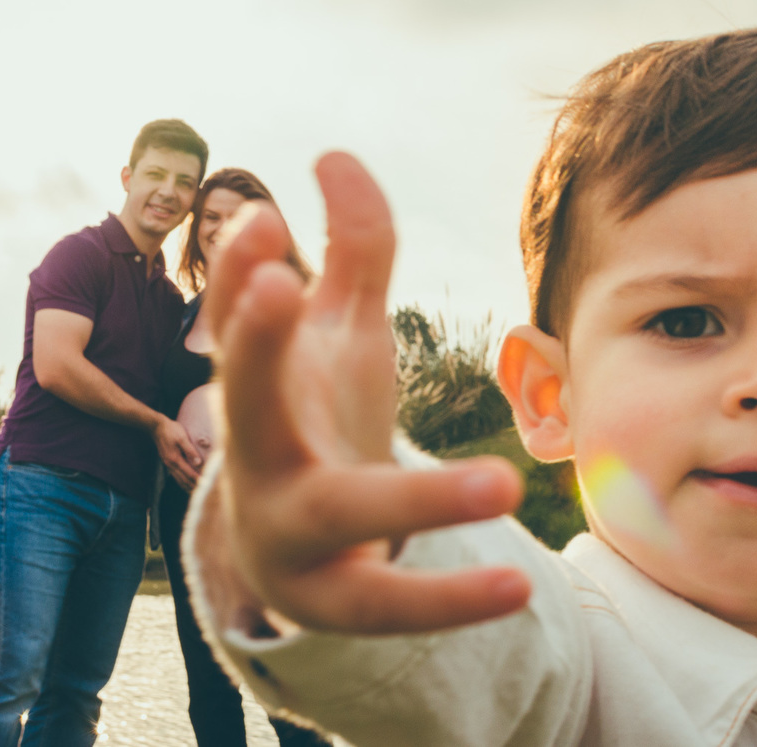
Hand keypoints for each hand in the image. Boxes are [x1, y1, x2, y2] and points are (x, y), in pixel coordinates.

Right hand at [153, 415, 201, 488]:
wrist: (157, 427)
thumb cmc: (171, 430)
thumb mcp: (182, 437)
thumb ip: (190, 450)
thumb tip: (198, 462)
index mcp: (175, 459)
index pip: (189, 473)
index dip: (198, 480)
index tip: (207, 485)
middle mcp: (171, 464)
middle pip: (184, 480)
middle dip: (194, 487)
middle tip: (205, 493)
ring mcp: (168, 464)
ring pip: (179, 480)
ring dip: (188, 487)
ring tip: (197, 493)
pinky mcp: (168, 463)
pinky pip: (176, 476)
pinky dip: (182, 482)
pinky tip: (187, 484)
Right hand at [205, 151, 529, 634]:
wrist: (296, 549)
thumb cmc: (316, 422)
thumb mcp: (341, 337)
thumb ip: (353, 250)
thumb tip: (335, 153)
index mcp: (258, 389)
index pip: (237, 327)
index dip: (239, 278)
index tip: (264, 222)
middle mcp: (256, 457)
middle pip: (248, 404)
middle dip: (256, 344)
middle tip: (280, 280)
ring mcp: (288, 532)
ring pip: (337, 513)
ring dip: (416, 496)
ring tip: (504, 484)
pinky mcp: (331, 599)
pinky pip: (387, 603)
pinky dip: (449, 600)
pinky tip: (519, 588)